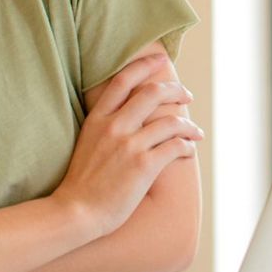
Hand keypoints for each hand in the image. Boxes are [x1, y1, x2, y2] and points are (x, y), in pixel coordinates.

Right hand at [55, 49, 203, 233]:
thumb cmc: (82, 181)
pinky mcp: (143, 165)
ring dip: (189, 125)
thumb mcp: (87, 142)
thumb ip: (106, 124)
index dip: (144, 65)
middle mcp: (114, 127)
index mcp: (98, 119)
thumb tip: (131, 111)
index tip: (161, 60)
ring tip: (196, 132)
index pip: (123, 80)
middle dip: (176, 90)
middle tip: (187, 96)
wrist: (76, 211)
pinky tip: (188, 150)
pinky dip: (187, 146)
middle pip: (153, 93)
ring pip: (171, 121)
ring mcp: (129, 145)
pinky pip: (175, 146)